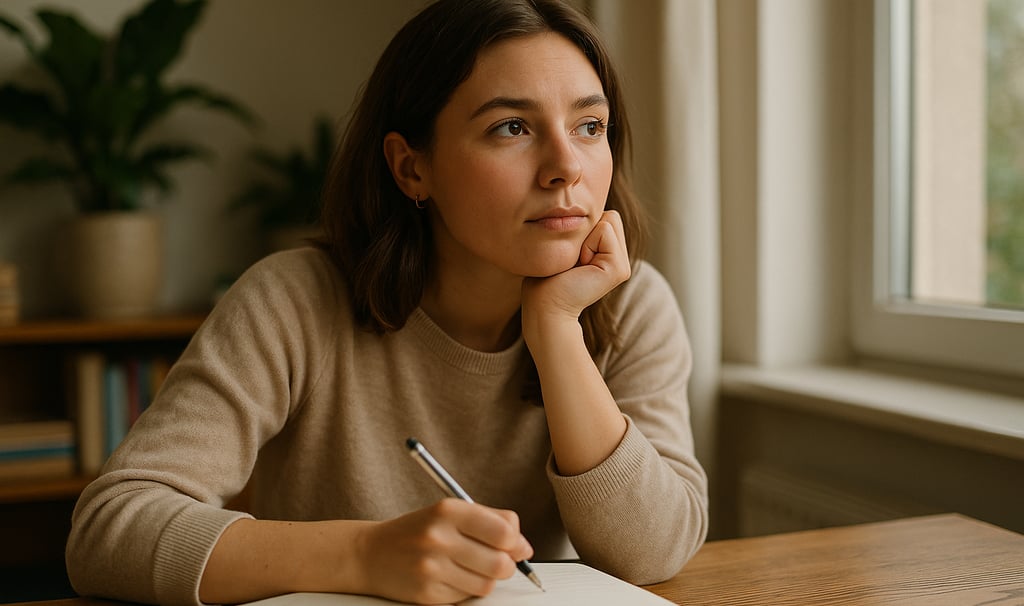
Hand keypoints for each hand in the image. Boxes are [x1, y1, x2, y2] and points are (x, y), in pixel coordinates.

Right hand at [356, 499, 533, 603]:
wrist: (370, 554)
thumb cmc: (416, 531)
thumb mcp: (449, 512)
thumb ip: (489, 521)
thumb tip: (523, 546)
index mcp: (448, 510)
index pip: (503, 530)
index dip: (516, 541)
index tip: (516, 545)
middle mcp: (438, 537)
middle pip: (500, 562)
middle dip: (506, 565)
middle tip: (498, 561)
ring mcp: (431, 567)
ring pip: (487, 584)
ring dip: (486, 579)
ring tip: (469, 568)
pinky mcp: (427, 593)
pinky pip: (466, 597)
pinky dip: (466, 590)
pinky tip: (451, 577)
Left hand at [522, 210, 630, 339]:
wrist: (544, 306)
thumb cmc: (545, 277)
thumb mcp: (564, 245)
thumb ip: (580, 229)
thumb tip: (582, 206)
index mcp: (609, 254)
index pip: (604, 215)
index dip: (581, 227)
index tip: (569, 255)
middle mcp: (620, 259)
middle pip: (610, 215)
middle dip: (586, 230)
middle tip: (573, 260)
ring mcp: (623, 265)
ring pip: (609, 219)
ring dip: (585, 238)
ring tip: (576, 264)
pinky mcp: (619, 269)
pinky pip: (604, 230)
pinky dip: (587, 244)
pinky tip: (580, 268)